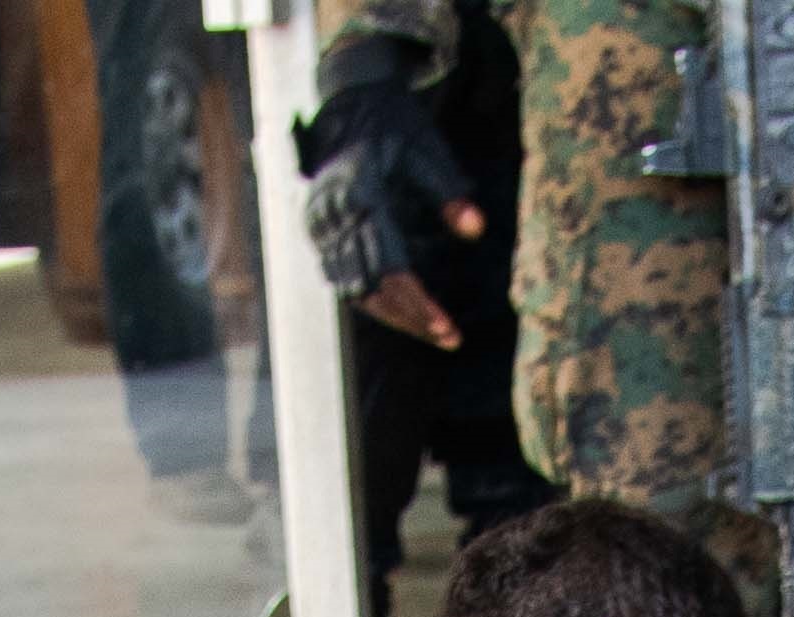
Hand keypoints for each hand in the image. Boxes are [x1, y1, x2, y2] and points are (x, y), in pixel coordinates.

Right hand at [300, 49, 484, 334]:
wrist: (348, 101)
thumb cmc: (393, 123)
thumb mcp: (427, 149)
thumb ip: (449, 191)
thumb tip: (476, 231)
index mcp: (360, 193)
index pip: (389, 267)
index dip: (418, 303)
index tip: (446, 328)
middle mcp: (332, 213)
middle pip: (371, 286)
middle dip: (410, 317)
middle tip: (449, 338)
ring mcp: (319, 223)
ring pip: (353, 289)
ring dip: (392, 315)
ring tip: (432, 332)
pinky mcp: (317, 228)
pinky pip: (340, 277)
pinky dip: (370, 298)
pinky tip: (401, 312)